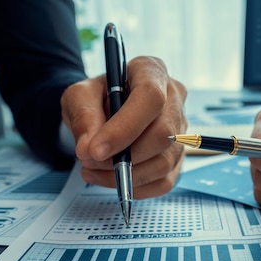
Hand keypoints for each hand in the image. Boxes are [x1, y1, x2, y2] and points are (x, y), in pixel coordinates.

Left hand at [61, 56, 186, 198]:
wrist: (103, 112)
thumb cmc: (95, 99)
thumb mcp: (78, 97)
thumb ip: (83, 117)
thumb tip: (89, 149)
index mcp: (152, 72)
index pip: (151, 98)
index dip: (125, 127)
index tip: (96, 150)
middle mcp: (174, 98)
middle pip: (163, 134)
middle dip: (125, 157)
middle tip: (90, 161)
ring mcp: (181, 129)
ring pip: (164, 161)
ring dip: (126, 175)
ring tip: (94, 170)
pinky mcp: (178, 156)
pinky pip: (164, 181)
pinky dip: (136, 188)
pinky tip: (111, 180)